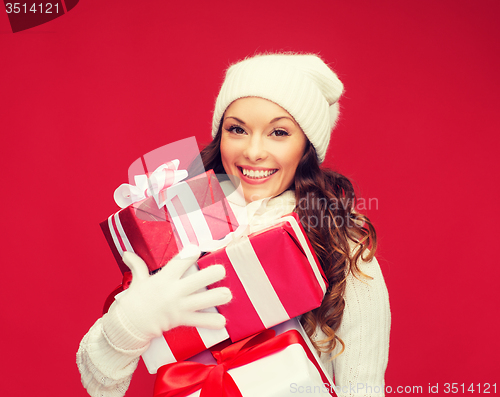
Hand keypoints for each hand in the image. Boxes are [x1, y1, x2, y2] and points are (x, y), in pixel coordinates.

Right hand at [104, 245, 230, 344]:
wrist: (129, 326)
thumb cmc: (134, 301)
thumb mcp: (137, 281)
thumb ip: (137, 265)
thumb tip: (126, 253)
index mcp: (164, 278)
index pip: (181, 261)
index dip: (192, 253)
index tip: (198, 249)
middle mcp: (175, 291)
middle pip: (201, 279)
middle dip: (215, 273)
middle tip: (221, 270)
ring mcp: (180, 306)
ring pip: (207, 299)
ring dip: (220, 296)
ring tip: (226, 293)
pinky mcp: (183, 320)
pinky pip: (202, 321)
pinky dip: (213, 321)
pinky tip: (222, 319)